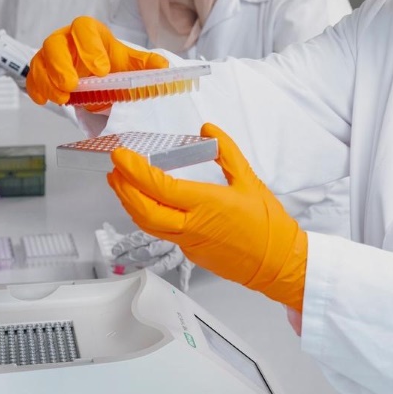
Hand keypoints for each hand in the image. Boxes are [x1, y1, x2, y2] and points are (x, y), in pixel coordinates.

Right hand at [26, 16, 167, 104]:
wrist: (95, 71)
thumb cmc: (109, 61)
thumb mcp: (128, 62)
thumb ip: (145, 64)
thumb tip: (164, 66)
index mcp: (88, 31)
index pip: (83, 28)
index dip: (89, 47)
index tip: (101, 70)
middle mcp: (65, 39)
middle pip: (55, 43)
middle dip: (62, 64)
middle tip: (73, 85)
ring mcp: (49, 54)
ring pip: (41, 60)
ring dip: (49, 80)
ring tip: (63, 97)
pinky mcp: (40, 69)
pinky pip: (33, 77)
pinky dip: (37, 88)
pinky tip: (44, 99)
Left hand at [100, 224, 193, 290]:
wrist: (201, 223)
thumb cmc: (178, 222)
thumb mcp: (159, 222)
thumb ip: (144, 231)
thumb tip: (119, 234)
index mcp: (161, 227)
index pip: (140, 237)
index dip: (126, 245)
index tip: (115, 251)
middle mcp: (170, 239)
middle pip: (148, 250)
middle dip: (132, 257)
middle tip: (119, 262)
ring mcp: (180, 250)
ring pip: (163, 262)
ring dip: (147, 269)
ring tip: (135, 273)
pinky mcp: (190, 258)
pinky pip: (186, 270)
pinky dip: (184, 279)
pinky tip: (181, 287)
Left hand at [107, 123, 307, 310]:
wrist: (277, 263)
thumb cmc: (268, 225)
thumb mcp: (249, 180)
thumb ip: (227, 152)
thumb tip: (208, 129)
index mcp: (206, 205)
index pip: (160, 188)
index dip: (135, 171)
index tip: (121, 156)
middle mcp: (192, 226)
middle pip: (144, 211)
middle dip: (124, 188)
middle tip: (114, 168)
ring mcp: (189, 242)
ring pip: (149, 224)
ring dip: (130, 203)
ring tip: (121, 183)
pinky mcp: (191, 252)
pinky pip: (162, 232)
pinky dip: (147, 215)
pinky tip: (147, 203)